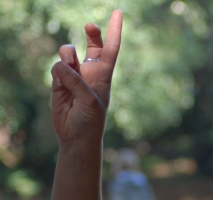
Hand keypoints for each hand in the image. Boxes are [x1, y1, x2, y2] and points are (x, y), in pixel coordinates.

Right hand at [51, 10, 121, 145]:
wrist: (75, 136)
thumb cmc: (91, 121)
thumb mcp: (90, 101)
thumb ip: (77, 82)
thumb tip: (62, 64)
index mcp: (104, 75)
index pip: (111, 48)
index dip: (115, 31)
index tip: (119, 12)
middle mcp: (90, 72)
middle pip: (92, 44)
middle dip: (91, 33)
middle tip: (90, 26)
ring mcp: (74, 75)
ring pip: (68, 53)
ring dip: (67, 54)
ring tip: (68, 64)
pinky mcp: (59, 81)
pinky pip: (56, 67)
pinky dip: (58, 71)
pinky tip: (61, 84)